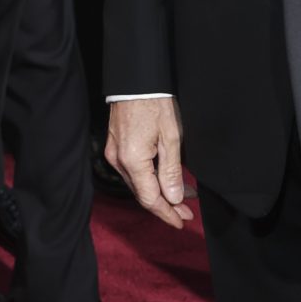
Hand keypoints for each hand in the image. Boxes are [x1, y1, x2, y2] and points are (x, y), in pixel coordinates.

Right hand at [106, 97, 193, 230]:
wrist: (136, 80)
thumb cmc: (154, 103)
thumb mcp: (171, 137)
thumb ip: (171, 171)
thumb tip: (173, 197)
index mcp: (133, 160)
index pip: (150, 198)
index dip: (167, 213)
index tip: (182, 220)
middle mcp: (119, 161)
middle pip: (143, 194)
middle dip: (166, 205)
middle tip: (186, 212)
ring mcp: (114, 154)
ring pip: (138, 184)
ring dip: (160, 192)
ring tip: (182, 196)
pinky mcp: (115, 147)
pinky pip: (133, 172)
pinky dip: (150, 180)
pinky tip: (165, 179)